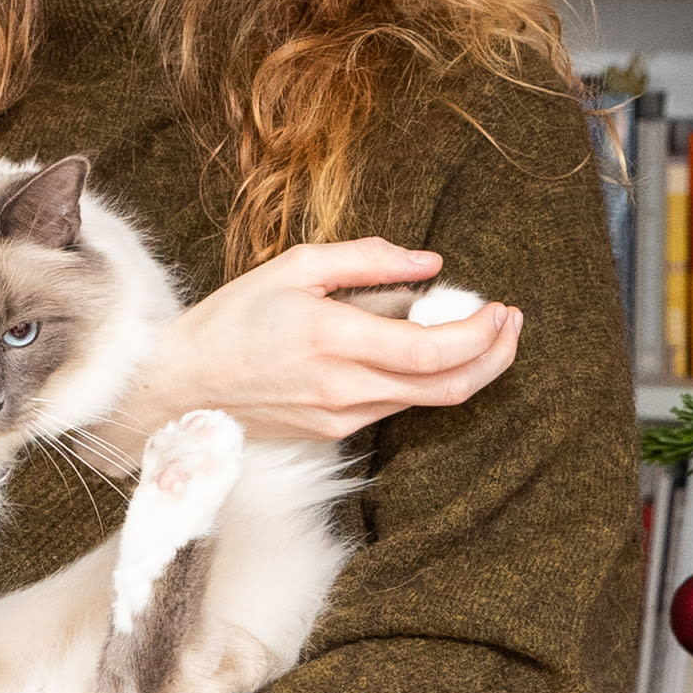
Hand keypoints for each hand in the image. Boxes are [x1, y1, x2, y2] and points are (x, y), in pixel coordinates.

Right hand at [135, 240, 524, 443]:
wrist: (181, 385)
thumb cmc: (232, 319)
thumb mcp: (295, 268)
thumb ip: (368, 260)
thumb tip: (430, 263)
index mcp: (333, 340)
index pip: (432, 351)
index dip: (481, 335)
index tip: (502, 310)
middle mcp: (344, 388)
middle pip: (447, 388)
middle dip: (495, 357)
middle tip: (512, 325)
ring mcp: (341, 417)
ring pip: (428, 402)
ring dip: (467, 369)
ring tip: (483, 331)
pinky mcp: (336, 432)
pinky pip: (397, 406)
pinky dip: (426, 380)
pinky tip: (429, 351)